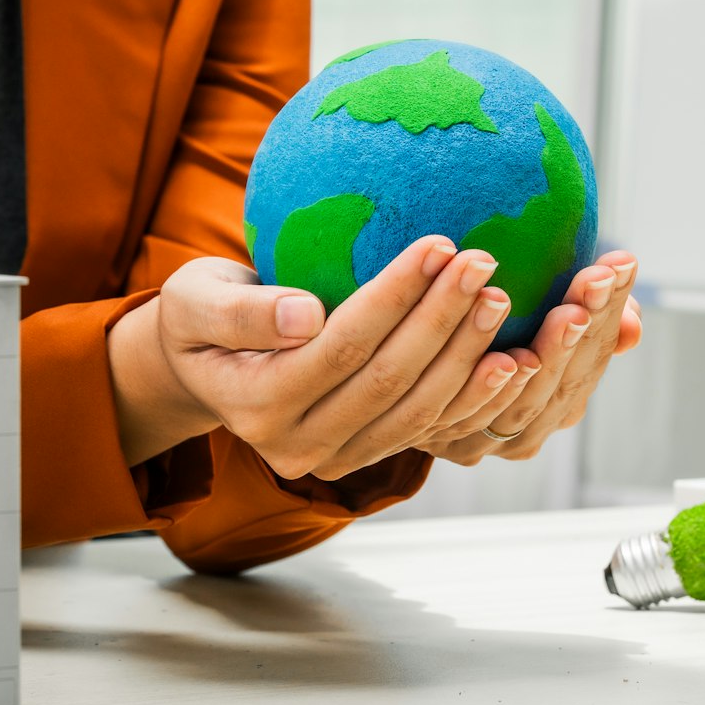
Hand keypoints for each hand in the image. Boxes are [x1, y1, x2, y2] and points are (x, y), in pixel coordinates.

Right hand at [109, 237, 527, 479]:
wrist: (200, 369)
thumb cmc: (197, 316)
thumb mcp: (195, 301)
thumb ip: (243, 312)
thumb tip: (306, 315)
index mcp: (256, 405)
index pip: (342, 346)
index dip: (395, 298)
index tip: (439, 243)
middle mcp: (295, 447)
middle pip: (386, 381)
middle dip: (441, 321)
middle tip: (484, 264)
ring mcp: (331, 461)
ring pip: (414, 412)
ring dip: (465, 357)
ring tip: (501, 300)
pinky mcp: (361, 457)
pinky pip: (424, 429)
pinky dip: (468, 397)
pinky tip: (508, 360)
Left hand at [417, 251, 642, 464]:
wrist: (395, 369)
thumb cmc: (481, 328)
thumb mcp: (536, 317)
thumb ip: (588, 318)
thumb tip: (634, 329)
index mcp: (558, 402)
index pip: (592, 358)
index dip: (608, 314)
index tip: (618, 265)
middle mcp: (527, 430)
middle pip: (567, 381)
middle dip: (589, 329)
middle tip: (598, 282)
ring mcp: (486, 440)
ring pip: (529, 401)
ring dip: (552, 353)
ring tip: (567, 310)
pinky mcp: (441, 439)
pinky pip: (475, 418)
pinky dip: (495, 388)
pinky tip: (507, 355)